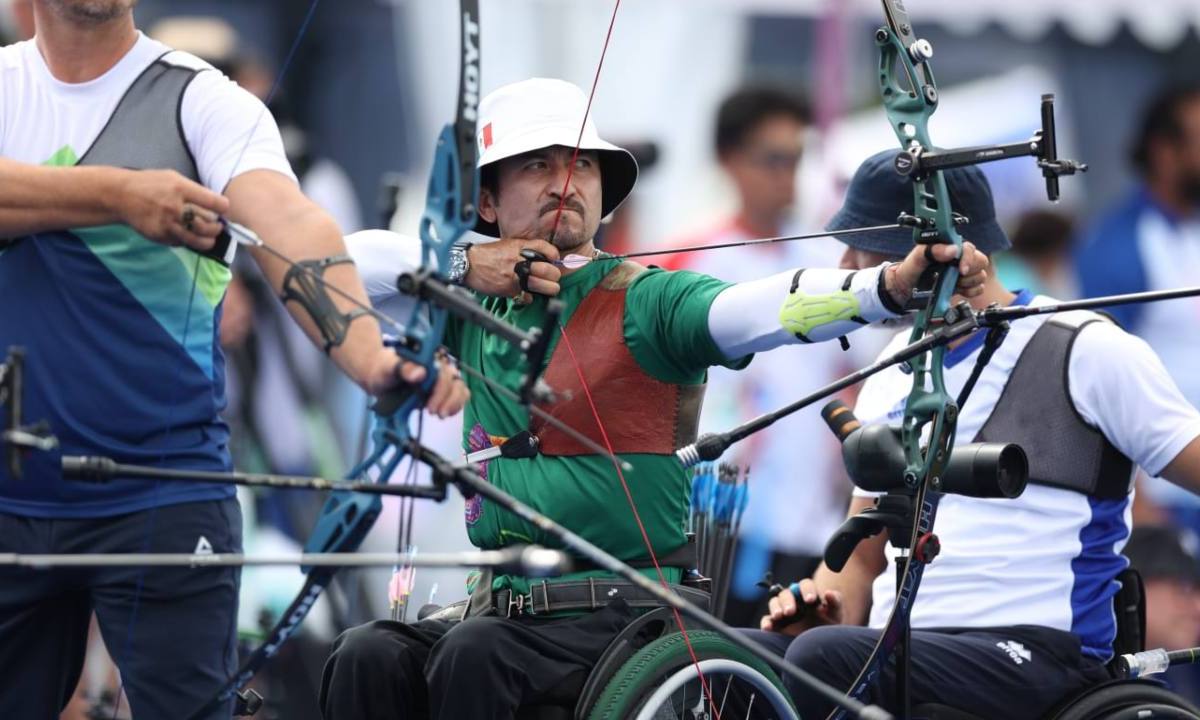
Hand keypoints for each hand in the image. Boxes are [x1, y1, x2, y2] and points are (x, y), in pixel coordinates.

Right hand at [113, 169, 229, 250]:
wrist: (121, 195)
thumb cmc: (150, 184)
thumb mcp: (173, 178)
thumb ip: (194, 190)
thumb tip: (215, 204)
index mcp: (181, 189)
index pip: (214, 203)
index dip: (223, 207)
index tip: (223, 208)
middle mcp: (175, 208)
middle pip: (209, 225)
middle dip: (217, 227)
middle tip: (218, 226)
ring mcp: (167, 224)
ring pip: (198, 240)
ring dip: (208, 240)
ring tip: (210, 237)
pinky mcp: (160, 237)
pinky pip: (182, 243)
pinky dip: (188, 241)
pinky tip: (188, 235)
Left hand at [361, 351, 468, 418]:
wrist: (380, 377)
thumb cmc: (384, 370)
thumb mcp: (388, 369)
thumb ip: (403, 369)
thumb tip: (421, 373)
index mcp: (427, 358)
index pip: (442, 372)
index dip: (440, 390)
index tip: (430, 407)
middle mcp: (439, 366)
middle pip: (453, 381)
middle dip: (446, 400)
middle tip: (433, 413)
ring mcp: (443, 378)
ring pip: (460, 388)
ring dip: (454, 403)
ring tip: (441, 415)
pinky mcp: (444, 389)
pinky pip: (460, 395)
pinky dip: (456, 405)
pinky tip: (445, 413)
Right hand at [465, 238, 561, 298]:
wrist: (469, 264)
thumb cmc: (487, 255)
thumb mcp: (508, 245)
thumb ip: (525, 250)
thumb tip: (543, 258)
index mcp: (520, 246)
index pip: (547, 248)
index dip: (554, 255)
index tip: (554, 260)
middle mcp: (520, 260)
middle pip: (549, 270)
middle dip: (554, 276)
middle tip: (552, 278)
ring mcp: (516, 276)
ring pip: (544, 286)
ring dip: (549, 289)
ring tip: (547, 289)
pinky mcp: (510, 289)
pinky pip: (528, 297)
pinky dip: (528, 298)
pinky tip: (525, 294)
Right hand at [759, 579, 843, 636]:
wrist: (821, 645)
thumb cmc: (829, 626)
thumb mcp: (835, 615)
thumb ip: (835, 602)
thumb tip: (828, 592)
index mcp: (808, 594)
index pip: (805, 585)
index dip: (807, 590)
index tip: (810, 600)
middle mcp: (793, 600)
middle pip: (786, 593)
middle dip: (788, 601)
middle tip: (791, 611)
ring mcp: (783, 611)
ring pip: (775, 602)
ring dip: (776, 607)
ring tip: (780, 616)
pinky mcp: (775, 624)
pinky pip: (767, 620)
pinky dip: (766, 622)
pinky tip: (768, 628)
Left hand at [886, 241, 989, 306]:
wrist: (904, 289)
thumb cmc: (909, 271)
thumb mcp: (915, 258)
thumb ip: (931, 251)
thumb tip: (952, 249)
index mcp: (949, 247)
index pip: (969, 249)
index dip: (968, 259)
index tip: (961, 270)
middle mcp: (958, 258)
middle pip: (980, 261)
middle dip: (969, 272)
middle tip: (955, 277)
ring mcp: (961, 272)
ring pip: (980, 275)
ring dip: (968, 283)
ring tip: (953, 284)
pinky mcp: (963, 285)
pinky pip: (978, 288)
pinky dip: (971, 291)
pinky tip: (958, 290)